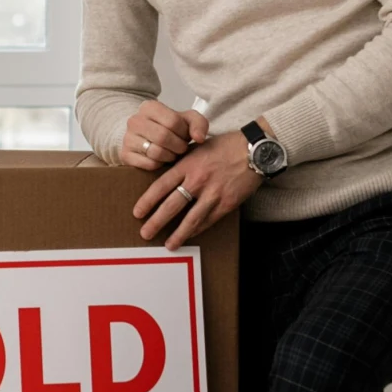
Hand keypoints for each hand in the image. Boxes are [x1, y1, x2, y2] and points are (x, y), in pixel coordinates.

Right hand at [120, 98, 208, 173]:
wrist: (146, 136)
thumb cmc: (170, 128)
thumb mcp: (187, 120)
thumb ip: (199, 124)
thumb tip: (199, 138)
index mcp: (149, 107)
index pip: (173, 121)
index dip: (184, 133)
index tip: (185, 136)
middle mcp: (134, 120)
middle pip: (163, 137)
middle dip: (178, 146)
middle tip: (181, 148)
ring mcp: (127, 138)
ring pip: (156, 152)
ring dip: (170, 157)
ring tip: (172, 153)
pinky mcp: (125, 155)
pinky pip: (148, 164)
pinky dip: (160, 165)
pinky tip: (161, 159)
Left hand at [134, 130, 262, 247]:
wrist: (254, 151)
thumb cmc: (226, 146)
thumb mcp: (198, 147)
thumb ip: (183, 161)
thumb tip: (168, 173)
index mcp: (187, 165)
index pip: (161, 186)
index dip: (147, 201)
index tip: (137, 213)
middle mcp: (197, 180)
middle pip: (172, 205)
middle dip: (156, 222)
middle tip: (145, 233)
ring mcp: (213, 193)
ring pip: (191, 219)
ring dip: (178, 234)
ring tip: (168, 244)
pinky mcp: (227, 203)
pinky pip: (208, 220)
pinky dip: (197, 230)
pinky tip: (189, 236)